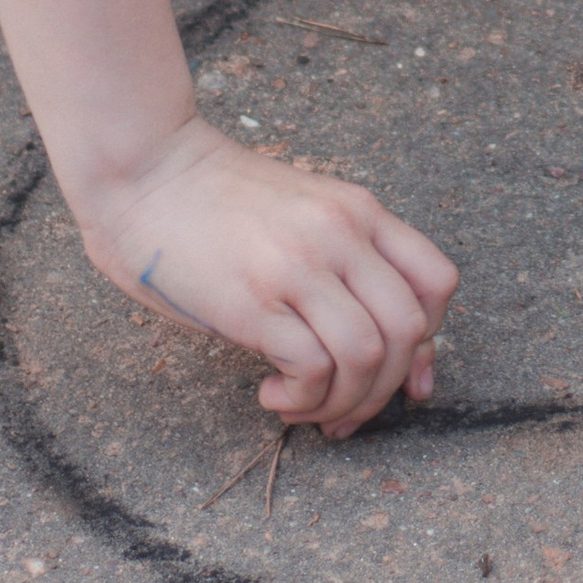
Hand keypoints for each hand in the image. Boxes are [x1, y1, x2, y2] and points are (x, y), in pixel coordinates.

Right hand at [78, 118, 458, 437]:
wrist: (143, 170)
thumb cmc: (213, 202)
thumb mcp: (300, 215)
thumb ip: (344, 262)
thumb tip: (376, 341)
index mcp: (359, 211)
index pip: (439, 282)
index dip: (430, 341)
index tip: (402, 377)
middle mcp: (341, 234)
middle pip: (410, 330)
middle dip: (385, 390)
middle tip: (344, 412)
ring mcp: (300, 265)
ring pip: (367, 356)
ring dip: (342, 403)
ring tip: (301, 407)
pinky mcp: (254, 300)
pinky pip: (313, 368)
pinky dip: (303, 398)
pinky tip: (272, 393)